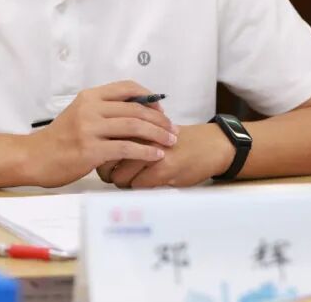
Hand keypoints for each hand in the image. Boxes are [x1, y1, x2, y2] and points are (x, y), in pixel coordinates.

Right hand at [21, 80, 178, 187]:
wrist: (36, 157)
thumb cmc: (59, 139)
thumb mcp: (79, 114)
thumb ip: (102, 109)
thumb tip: (133, 109)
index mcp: (89, 97)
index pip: (127, 87)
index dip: (149, 97)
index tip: (161, 109)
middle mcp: (90, 109)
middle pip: (135, 108)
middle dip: (160, 119)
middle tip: (173, 129)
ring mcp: (90, 129)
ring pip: (134, 127)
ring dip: (158, 134)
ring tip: (171, 141)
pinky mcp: (91, 150)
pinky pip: (127, 148)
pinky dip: (146, 151)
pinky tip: (157, 155)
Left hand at [96, 123, 233, 188]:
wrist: (209, 145)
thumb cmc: (176, 139)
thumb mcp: (151, 129)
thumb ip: (128, 134)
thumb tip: (102, 149)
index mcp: (135, 122)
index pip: (105, 141)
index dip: (101, 154)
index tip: (105, 161)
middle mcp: (140, 134)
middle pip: (107, 160)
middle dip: (107, 171)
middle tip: (113, 175)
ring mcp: (151, 151)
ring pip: (120, 177)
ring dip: (122, 183)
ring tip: (131, 181)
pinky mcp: (162, 168)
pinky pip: (137, 185)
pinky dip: (138, 187)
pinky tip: (147, 182)